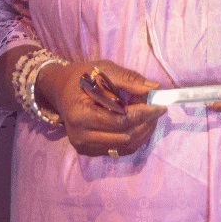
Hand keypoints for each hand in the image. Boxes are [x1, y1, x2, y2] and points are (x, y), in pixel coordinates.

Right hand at [39, 59, 163, 158]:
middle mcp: (80, 136)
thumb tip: (153, 89)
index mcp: (80, 115)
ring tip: (153, 117)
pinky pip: (118, 150)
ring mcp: (84, 146)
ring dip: (143, 133)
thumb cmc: (81, 77)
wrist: (60, 90)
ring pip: (124, 147)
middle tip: (159, 110)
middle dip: (146, 123)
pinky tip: (142, 126)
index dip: (142, 114)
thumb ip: (127, 79)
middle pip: (124, 136)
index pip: (119, 121)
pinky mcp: (89, 151)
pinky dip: (134, 139)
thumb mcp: (103, 69)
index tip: (160, 105)